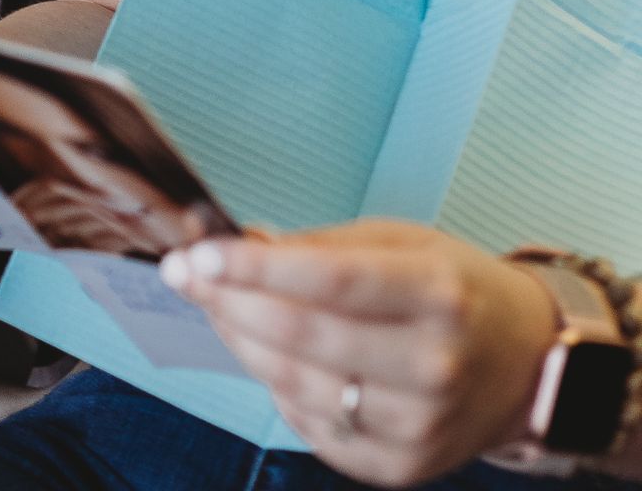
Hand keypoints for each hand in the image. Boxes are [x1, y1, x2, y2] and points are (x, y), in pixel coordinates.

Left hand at [160, 221, 558, 484]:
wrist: (525, 367)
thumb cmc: (454, 291)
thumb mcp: (402, 244)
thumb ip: (320, 246)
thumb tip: (238, 242)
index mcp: (438, 294)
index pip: (328, 280)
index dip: (253, 267)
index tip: (195, 252)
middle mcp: (434, 365)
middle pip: (302, 336)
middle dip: (228, 301)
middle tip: (184, 272)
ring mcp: (419, 425)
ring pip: (296, 384)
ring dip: (240, 341)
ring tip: (216, 305)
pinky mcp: (401, 467)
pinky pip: (313, 426)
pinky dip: (276, 387)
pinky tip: (265, 354)